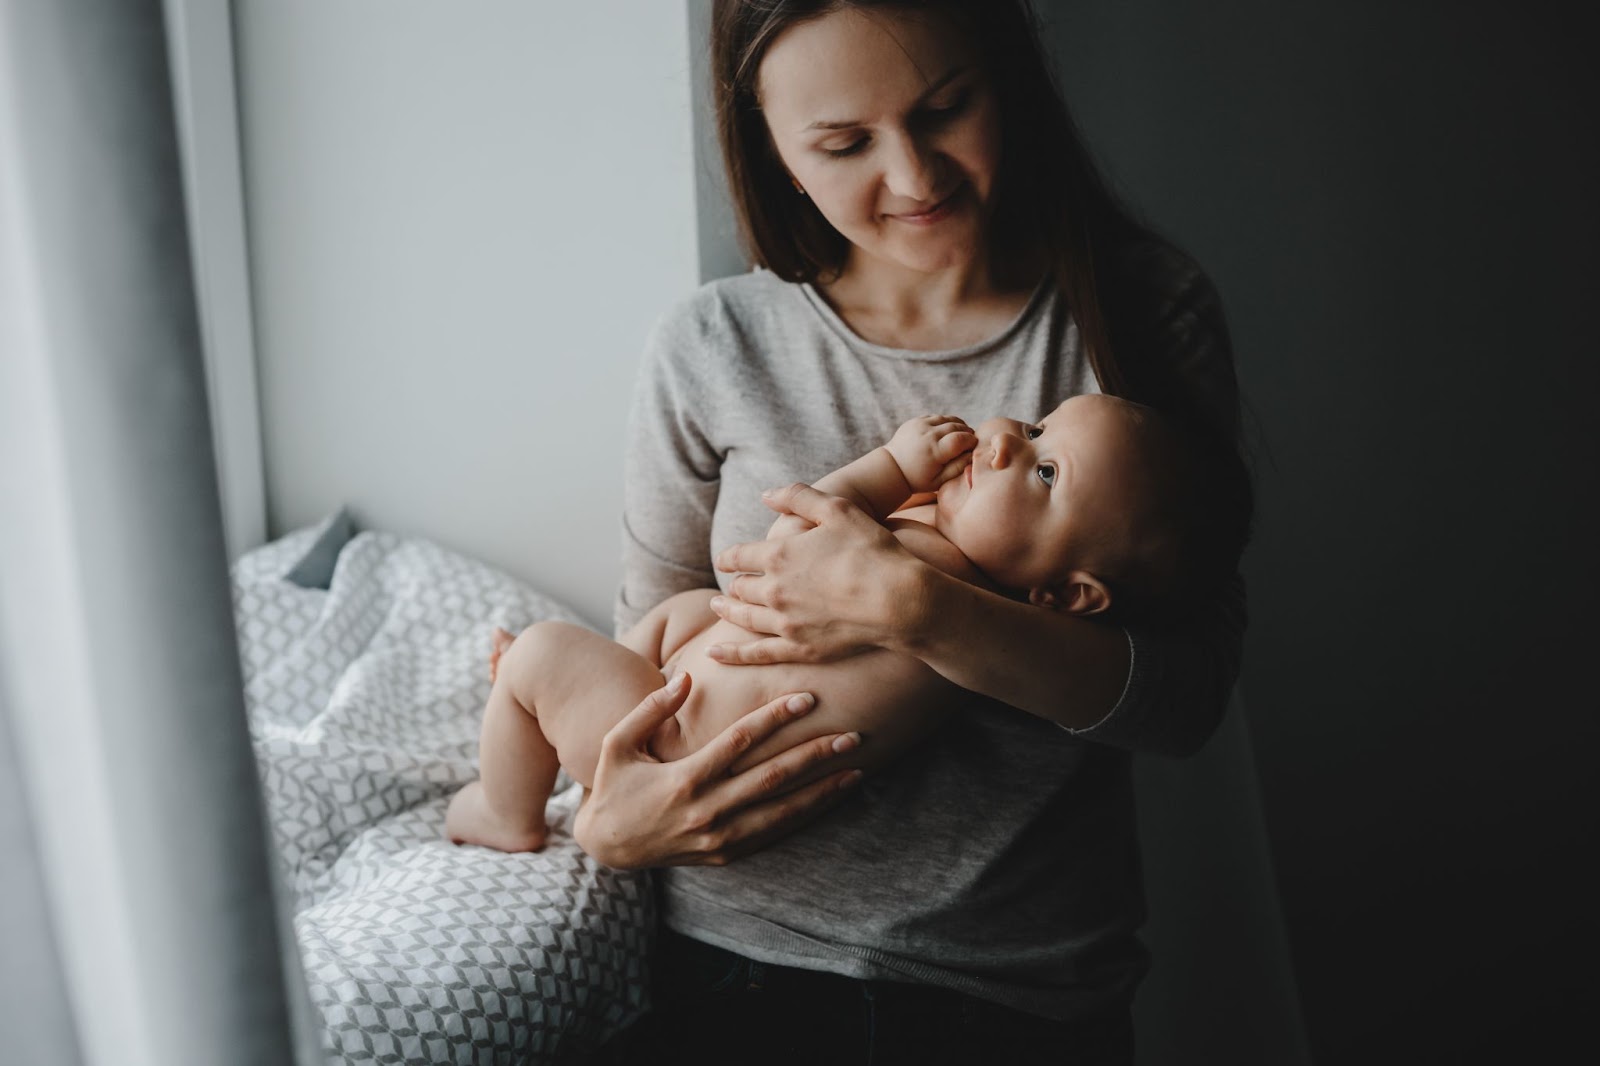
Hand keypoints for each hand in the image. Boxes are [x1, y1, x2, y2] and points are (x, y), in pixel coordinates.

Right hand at [572, 672, 862, 868]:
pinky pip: (774, 834)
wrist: (608, 846)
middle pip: (773, 778)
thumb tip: (688, 677)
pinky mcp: (727, 854)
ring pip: (783, 812)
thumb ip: (650, 709)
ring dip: (823, 790)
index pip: (740, 742)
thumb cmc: (614, 785)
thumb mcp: (616, 743)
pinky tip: (831, 799)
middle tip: (852, 733)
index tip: (806, 697)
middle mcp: (707, 812)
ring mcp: (720, 838)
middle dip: (815, 754)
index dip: (775, 717)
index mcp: (683, 780)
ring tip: (857, 768)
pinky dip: (807, 816)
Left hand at [708, 483, 923, 664]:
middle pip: (741, 587)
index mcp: (778, 555)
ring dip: (728, 610)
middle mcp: (774, 590)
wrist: (898, 601)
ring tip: (718, 606)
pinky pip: (756, 654)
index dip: (729, 556)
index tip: (725, 558)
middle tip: (731, 583)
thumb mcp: (838, 509)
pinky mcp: (799, 649)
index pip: (739, 555)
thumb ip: (798, 496)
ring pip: (744, 617)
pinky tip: (715, 654)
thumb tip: (765, 495)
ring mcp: (785, 623)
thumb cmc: (872, 551)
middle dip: (734, 582)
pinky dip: (732, 654)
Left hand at [885, 414, 975, 492]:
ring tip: (962, 434)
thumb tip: (972, 454)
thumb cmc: (919, 478)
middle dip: (967, 432)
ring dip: (958, 425)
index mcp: (934, 451)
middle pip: (956, 426)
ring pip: (947, 419)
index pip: (961, 439)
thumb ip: (958, 468)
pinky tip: (948, 430)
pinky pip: (937, 417)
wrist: (893, 468)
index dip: (971, 441)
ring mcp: (920, 425)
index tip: (973, 446)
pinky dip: (946, 422)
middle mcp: (927, 435)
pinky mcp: (915, 420)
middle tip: (970, 439)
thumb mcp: (939, 481)